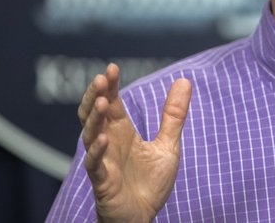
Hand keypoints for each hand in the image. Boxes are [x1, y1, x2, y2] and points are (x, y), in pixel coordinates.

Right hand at [78, 63, 191, 222]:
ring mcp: (103, 162)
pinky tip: (103, 138)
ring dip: (95, 119)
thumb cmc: (149, 183)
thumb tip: (184, 80)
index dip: (110, 86)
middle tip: (101, 78)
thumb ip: (173, 115)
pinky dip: (97, 151)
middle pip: (93, 114)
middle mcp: (108, 142)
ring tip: (102, 102)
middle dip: (95, 96)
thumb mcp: (167, 144)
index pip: (111, 102)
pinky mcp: (103, 182)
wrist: (144, 217)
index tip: (112, 68)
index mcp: (121, 131)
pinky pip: (95, 165)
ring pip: (90, 135)